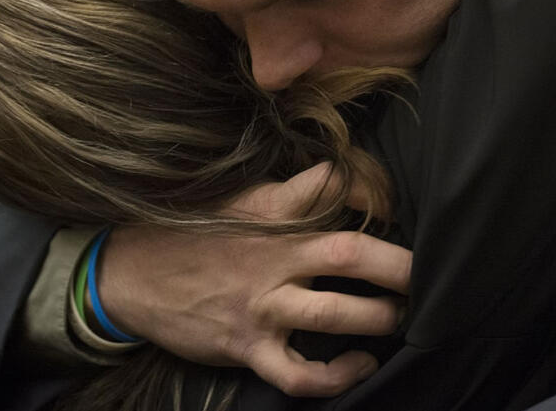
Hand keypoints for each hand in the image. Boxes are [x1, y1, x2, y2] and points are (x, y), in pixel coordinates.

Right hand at [97, 162, 411, 395]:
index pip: (334, 186)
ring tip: (401, 316)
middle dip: (401, 267)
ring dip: (380, 317)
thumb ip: (287, 193)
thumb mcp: (234, 197)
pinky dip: (338, 376)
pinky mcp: (248, 346)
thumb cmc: (188, 232)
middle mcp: (272, 257)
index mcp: (271, 212)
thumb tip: (338, 180)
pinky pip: (300, 373)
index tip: (395, 204)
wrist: (127, 273)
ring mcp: (261, 305)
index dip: (374, 191)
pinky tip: (361, 363)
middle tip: (428, 273)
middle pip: (352, 255)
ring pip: (336, 315)